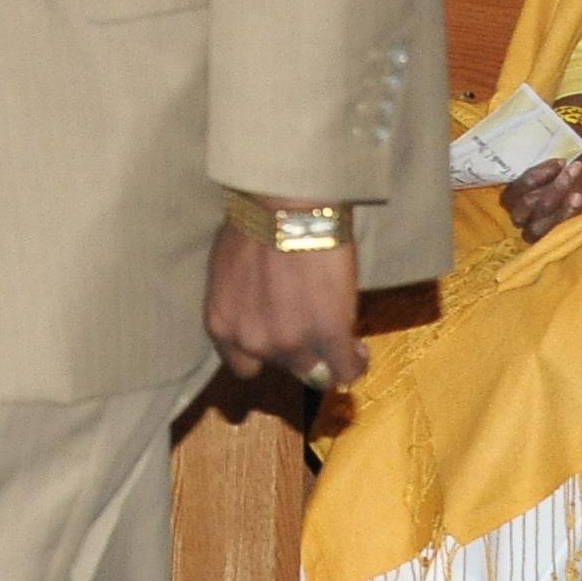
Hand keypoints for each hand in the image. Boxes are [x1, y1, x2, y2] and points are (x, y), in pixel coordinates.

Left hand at [205, 224, 367, 390]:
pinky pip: (347, 369)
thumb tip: (258, 308)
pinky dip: (355, 362)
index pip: (243, 366)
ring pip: (316, 372)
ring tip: (344, 339)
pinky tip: (359, 348)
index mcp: (222, 325)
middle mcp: (251, 342)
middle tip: (316, 329)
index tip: (281, 341)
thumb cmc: (254, 225)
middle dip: (299, 349)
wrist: (285, 208)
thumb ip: (241, 302)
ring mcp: (290, 343)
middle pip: (283, 366)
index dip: (266, 355)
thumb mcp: (229, 273)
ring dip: (329, 357)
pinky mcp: (329, 336)